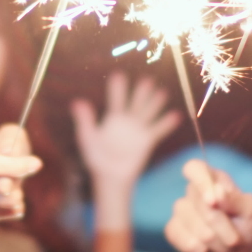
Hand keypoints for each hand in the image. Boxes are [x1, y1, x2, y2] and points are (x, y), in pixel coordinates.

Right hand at [0, 124, 42, 219]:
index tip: (37, 164)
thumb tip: (7, 152)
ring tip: (20, 190)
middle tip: (22, 178)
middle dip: (15, 182)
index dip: (15, 166)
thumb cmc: (5, 145)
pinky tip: (17, 203)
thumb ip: (11, 138)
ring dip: (14, 197)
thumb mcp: (11, 133)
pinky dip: (8, 211)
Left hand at [71, 72, 180, 187]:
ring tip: (162, 92)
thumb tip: (77, 102)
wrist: (110, 177)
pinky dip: (166, 123)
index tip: (119, 75)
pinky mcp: (147, 141)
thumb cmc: (96, 158)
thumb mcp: (87, 137)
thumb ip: (84, 120)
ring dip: (156, 103)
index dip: (118, 89)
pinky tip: (175, 115)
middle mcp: (127, 121)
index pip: (116, 100)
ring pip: (149, 113)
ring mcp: (138, 130)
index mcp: (112, 118)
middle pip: (136, 103)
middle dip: (141, 93)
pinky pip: (158, 130)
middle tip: (147, 80)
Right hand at [165, 159, 251, 251]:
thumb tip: (218, 191)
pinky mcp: (173, 229)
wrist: (237, 251)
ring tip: (225, 245)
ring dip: (216, 242)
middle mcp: (193, 191)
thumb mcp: (250, 212)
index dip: (201, 182)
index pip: (195, 168)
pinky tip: (207, 249)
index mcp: (213, 179)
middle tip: (235, 238)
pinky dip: (199, 248)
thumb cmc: (244, 227)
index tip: (213, 201)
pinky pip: (182, 238)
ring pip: (194, 225)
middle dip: (222, 226)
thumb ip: (236, 200)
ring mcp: (181, 210)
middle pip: (201, 204)